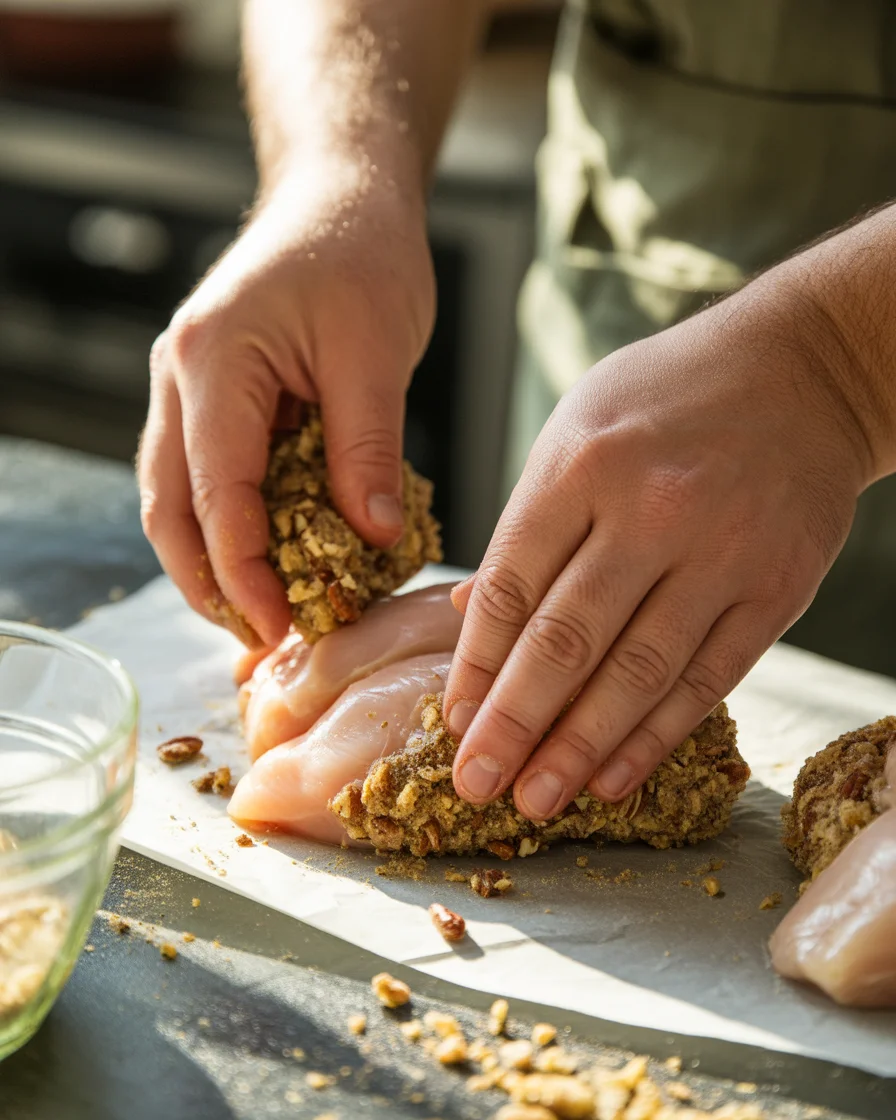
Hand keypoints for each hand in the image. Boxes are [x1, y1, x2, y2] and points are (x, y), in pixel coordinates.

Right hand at [138, 161, 434, 645]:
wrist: (343, 194)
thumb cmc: (361, 253)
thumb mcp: (376, 352)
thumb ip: (367, 446)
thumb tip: (367, 537)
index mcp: (213, 363)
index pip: (217, 495)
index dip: (245, 572)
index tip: (282, 625)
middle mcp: (181, 377)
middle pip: (171, 507)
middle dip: (208, 580)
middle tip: (259, 635)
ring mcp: (189, 385)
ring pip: (178, 495)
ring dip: (212, 558)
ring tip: (261, 610)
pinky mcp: (215, 394)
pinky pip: (209, 472)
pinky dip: (233, 521)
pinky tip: (271, 554)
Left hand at [444, 280, 872, 818]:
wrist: (804, 370)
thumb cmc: (667, 398)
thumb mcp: (578, 428)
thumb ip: (526, 523)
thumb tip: (462, 611)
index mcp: (581, 466)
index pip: (511, 586)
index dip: (476, 664)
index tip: (453, 720)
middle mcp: (648, 510)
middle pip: (565, 640)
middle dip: (512, 723)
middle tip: (475, 781)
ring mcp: (719, 552)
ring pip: (635, 673)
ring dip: (578, 748)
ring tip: (536, 800)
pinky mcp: (774, 588)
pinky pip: (706, 679)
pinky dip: (655, 736)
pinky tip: (613, 778)